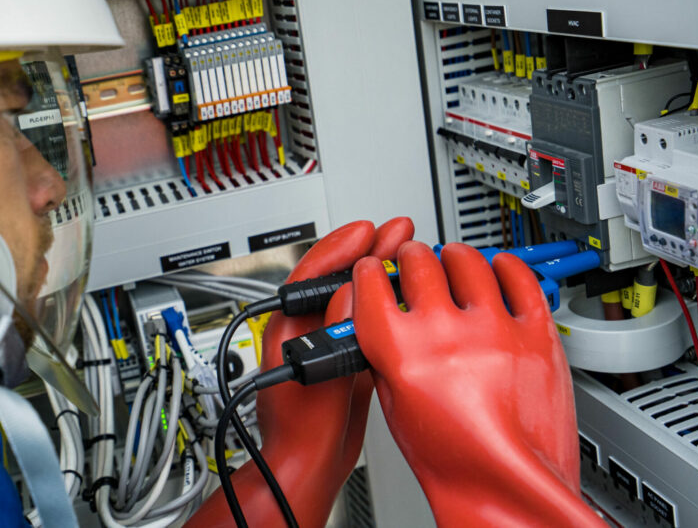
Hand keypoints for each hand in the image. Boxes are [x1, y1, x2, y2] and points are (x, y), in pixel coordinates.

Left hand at [188, 217, 413, 527]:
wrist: (309, 466)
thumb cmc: (298, 434)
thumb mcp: (319, 381)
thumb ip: (332, 337)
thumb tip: (349, 289)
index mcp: (288, 328)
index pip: (311, 274)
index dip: (340, 247)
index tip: (365, 229)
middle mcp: (308, 328)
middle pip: (338, 278)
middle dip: (368, 251)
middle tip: (398, 230)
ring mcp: (328, 339)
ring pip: (356, 295)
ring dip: (381, 273)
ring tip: (408, 251)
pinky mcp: (348, 354)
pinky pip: (369, 317)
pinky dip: (389, 302)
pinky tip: (409, 291)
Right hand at [352, 242, 603, 526]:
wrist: (510, 491)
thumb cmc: (455, 463)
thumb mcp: (394, 407)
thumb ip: (388, 357)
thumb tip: (387, 323)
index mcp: (400, 352)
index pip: (372, 283)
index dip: (370, 272)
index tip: (374, 270)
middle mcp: (445, 333)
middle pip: (418, 262)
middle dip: (409, 257)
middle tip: (411, 259)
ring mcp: (494, 330)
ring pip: (468, 261)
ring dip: (453, 255)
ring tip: (452, 258)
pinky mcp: (536, 334)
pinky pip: (521, 279)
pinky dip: (505, 265)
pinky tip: (497, 267)